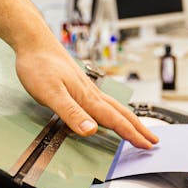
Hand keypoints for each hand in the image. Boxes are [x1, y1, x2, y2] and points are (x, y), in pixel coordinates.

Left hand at [0, 0, 157, 149]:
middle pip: (121, 114)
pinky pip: (104, 103)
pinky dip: (115, 112)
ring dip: (129, 120)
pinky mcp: (80, 86)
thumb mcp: (51, 94)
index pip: (115, 120)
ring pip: (115, 108)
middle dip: (138, 128)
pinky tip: (111, 113)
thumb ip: (72, 114)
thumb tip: (91, 131)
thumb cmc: (39, 65)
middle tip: (153, 140)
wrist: (33, 42)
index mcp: (88, 98)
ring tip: (139, 129)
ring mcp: (87, 89)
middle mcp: (91, 93)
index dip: (131, 134)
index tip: (146, 145)